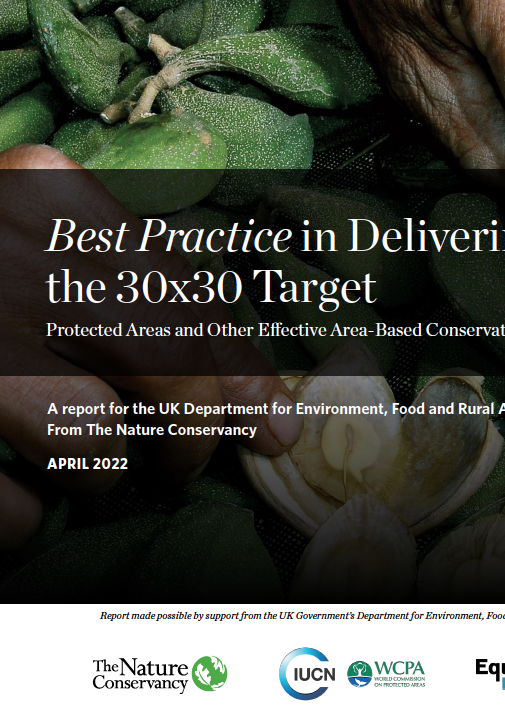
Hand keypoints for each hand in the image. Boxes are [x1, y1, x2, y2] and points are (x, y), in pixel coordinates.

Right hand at [0, 145, 301, 550]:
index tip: (272, 430)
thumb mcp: (43, 236)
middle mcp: (7, 249)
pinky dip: (27, 518)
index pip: (188, 297)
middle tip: (176, 465)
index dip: (243, 377)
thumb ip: (137, 287)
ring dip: (110, 477)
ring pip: (92, 439)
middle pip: (165, 368)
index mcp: (49, 192)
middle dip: (191, 440)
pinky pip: (5, 503)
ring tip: (96, 473)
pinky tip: (23, 502)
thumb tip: (253, 395)